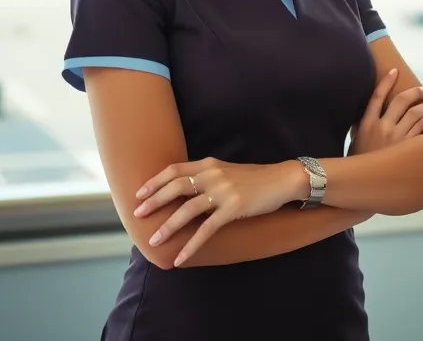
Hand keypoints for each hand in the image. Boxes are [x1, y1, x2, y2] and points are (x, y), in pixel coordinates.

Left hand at [133, 157, 297, 265]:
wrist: (283, 180)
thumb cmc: (256, 178)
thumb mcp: (228, 171)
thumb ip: (207, 176)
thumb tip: (185, 190)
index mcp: (210, 164)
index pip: (175, 169)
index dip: (155, 181)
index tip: (140, 193)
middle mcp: (213, 175)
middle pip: (176, 187)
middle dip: (154, 201)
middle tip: (138, 215)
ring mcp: (223, 191)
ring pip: (188, 210)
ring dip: (168, 226)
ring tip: (155, 240)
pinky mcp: (234, 208)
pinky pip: (207, 229)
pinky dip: (191, 245)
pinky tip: (181, 257)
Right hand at [348, 67, 422, 155]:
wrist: (362, 184)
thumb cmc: (358, 161)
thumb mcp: (356, 139)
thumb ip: (364, 124)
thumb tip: (373, 111)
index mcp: (366, 123)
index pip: (377, 95)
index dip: (387, 81)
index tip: (395, 71)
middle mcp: (381, 127)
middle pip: (401, 101)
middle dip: (415, 93)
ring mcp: (394, 137)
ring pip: (414, 114)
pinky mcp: (405, 149)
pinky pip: (419, 129)